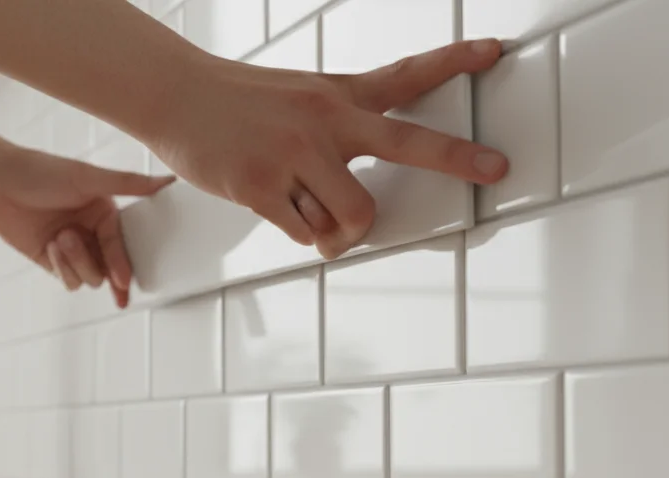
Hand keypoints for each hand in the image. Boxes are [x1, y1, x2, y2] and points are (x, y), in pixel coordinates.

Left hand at [0, 147, 174, 307]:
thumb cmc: (42, 172)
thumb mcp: (89, 178)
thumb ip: (129, 183)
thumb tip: (169, 181)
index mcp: (105, 213)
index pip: (122, 246)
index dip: (124, 265)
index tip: (124, 281)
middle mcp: (91, 232)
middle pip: (108, 269)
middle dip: (96, 264)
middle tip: (78, 246)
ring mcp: (72, 249)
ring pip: (89, 278)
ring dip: (76, 262)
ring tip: (59, 236)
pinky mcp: (52, 261)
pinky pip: (68, 280)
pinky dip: (62, 268)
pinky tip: (51, 246)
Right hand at [145, 39, 509, 259]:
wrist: (174, 94)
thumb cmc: (232, 102)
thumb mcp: (295, 98)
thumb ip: (333, 136)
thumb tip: (349, 209)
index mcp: (335, 96)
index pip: (404, 75)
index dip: (454, 62)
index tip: (494, 52)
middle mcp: (325, 121)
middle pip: (407, 144)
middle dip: (457, 159)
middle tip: (494, 170)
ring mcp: (296, 154)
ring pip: (352, 216)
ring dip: (336, 230)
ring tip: (309, 213)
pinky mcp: (263, 186)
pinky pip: (305, 233)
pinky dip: (297, 231)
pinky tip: (273, 204)